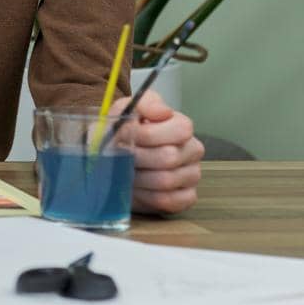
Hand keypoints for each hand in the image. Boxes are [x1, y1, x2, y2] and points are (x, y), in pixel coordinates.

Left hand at [115, 89, 203, 214]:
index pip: (181, 130)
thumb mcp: (125, 110)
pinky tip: (136, 188)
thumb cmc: (121, 134)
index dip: (148, 134)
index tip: (125, 135)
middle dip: (137, 158)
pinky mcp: (185, 197)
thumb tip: (163, 111)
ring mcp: (192, 175)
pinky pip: (169, 201)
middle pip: (169, 157)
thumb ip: (144, 104)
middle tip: (120, 156)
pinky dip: (146, 196)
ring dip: (138, 178)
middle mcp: (192, 150)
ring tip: (124, 172)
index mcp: (181, 126)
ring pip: (166, 180)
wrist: (111, 158)